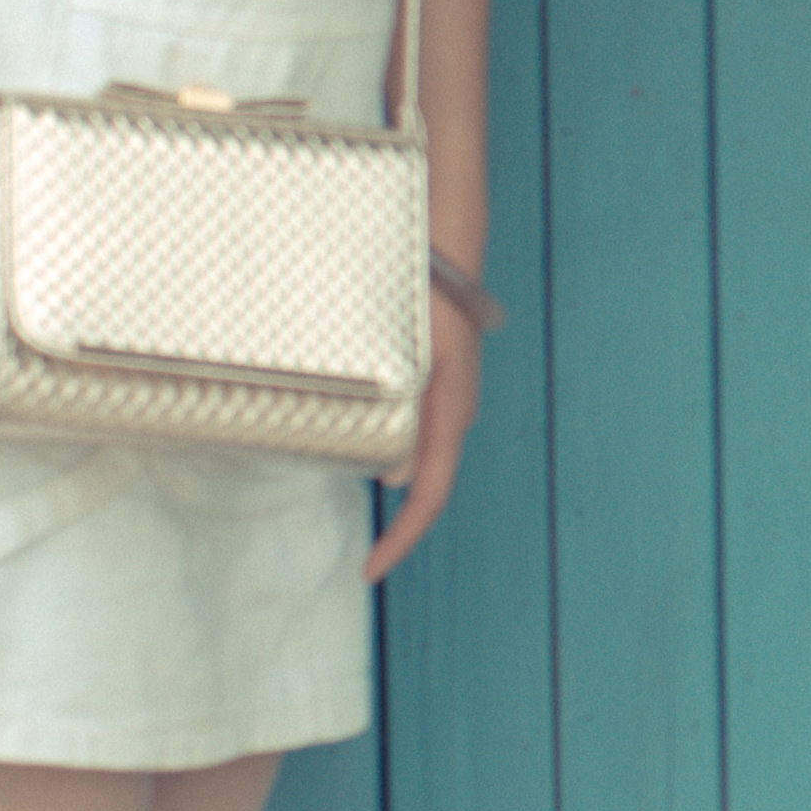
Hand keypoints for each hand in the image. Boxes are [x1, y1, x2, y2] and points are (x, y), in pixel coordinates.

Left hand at [364, 288, 484, 583]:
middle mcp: (452, 413)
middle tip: (362, 552)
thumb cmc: (428, 295)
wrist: (445, 240)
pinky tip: (359, 451)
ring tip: (358, 508)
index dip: (404, 538)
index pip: (430, 495)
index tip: (372, 570)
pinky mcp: (433, 382)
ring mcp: (445, 399)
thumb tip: (395, 482)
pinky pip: (412, 432)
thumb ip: (410, 421)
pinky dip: (387, 453)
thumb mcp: (417, 361)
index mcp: (451, 412)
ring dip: (389, 486)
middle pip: (427, 485)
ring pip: (418, 459)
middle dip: (397, 524)